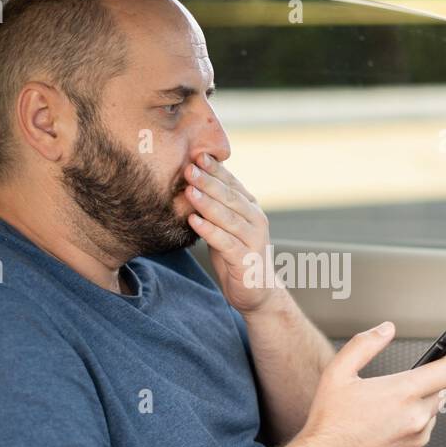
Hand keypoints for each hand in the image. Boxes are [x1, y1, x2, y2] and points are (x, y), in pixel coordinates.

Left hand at [184, 153, 275, 315]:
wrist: (256, 292)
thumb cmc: (236, 255)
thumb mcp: (225, 226)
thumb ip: (215, 207)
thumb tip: (190, 182)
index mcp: (250, 208)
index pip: (232, 183)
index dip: (215, 169)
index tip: (196, 154)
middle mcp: (256, 219)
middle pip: (230, 197)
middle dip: (208, 181)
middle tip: (189, 167)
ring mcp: (253, 239)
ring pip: (228, 217)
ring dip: (207, 203)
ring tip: (189, 190)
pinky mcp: (246, 259)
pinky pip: (225, 241)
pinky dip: (209, 230)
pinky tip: (193, 221)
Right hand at [292, 321, 445, 446]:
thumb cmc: (329, 422)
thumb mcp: (339, 372)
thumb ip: (365, 344)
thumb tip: (386, 329)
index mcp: (402, 393)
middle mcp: (415, 418)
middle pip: (439, 391)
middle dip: (424, 384)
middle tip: (397, 386)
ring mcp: (416, 441)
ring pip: (428, 415)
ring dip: (414, 408)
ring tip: (382, 412)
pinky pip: (418, 437)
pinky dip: (407, 430)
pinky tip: (381, 430)